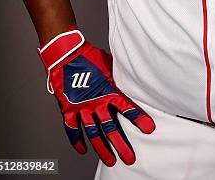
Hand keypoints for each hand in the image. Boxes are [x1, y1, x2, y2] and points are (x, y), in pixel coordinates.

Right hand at [37, 27, 154, 166]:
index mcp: (109, 91)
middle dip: (122, 144)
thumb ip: (117, 76)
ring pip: (94, 134)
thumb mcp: (109, 65)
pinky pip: (73, 130)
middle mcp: (96, 103)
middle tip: (130, 158)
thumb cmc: (89, 56)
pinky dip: (77, 140)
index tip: (149, 129)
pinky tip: (83, 149)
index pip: (127, 108)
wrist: (66, 54)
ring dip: (102, 149)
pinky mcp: (68, 110)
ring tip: (110, 160)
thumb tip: (128, 77)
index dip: (138, 119)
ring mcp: (82, 108)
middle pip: (111, 128)